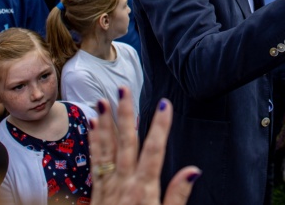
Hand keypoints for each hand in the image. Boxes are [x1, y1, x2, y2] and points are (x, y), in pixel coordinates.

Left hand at [88, 90, 199, 204]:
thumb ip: (177, 195)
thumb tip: (193, 171)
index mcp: (144, 191)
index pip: (154, 151)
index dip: (160, 126)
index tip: (165, 104)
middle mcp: (124, 184)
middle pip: (126, 143)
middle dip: (126, 115)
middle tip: (125, 90)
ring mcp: (108, 187)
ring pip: (106, 149)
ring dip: (105, 124)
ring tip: (103, 101)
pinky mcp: (97, 192)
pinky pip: (94, 162)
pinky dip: (93, 142)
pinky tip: (91, 127)